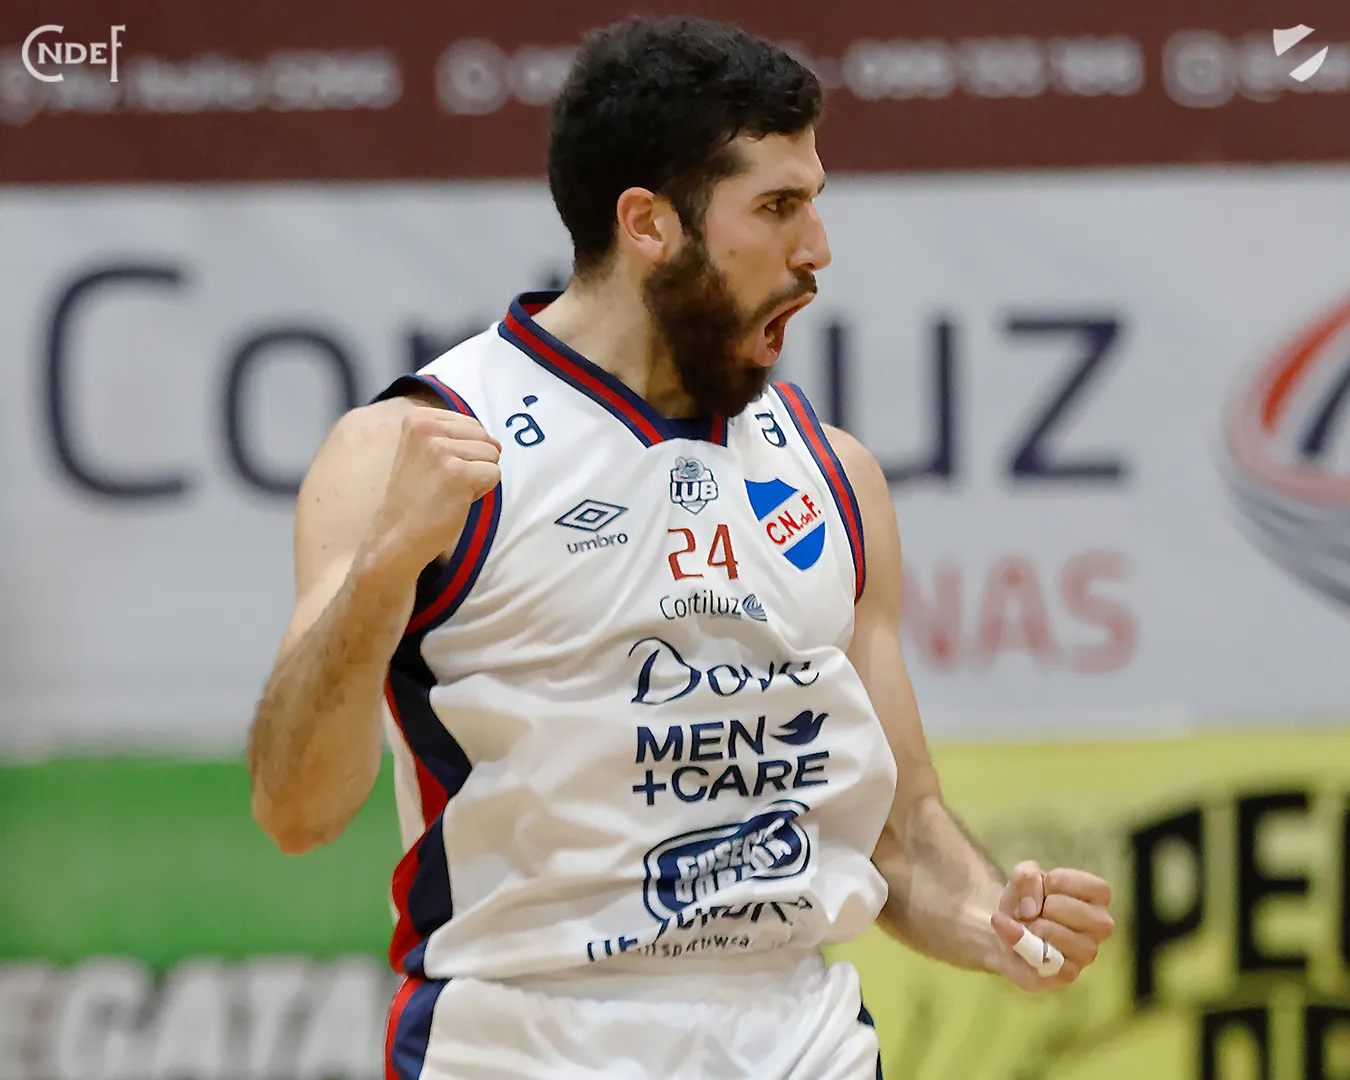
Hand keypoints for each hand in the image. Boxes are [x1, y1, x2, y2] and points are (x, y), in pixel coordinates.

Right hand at [366, 407, 501, 575]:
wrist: (397, 536)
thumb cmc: (416, 498)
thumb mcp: (424, 451)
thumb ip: (455, 437)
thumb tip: (497, 442)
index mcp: (417, 418)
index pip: (471, 423)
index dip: (465, 450)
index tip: (438, 469)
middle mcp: (427, 428)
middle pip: (484, 437)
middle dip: (474, 462)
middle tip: (446, 482)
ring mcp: (441, 450)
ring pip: (492, 455)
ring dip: (478, 477)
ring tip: (450, 490)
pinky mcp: (458, 474)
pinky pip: (494, 474)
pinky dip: (482, 491)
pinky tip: (457, 499)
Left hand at [990, 860, 1113, 993]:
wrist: (1004, 930)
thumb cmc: (1026, 900)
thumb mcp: (1023, 876)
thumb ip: (1026, 877)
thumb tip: (1030, 910)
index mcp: (1098, 899)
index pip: (1095, 888)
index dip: (1059, 882)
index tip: (1046, 887)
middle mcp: (1101, 928)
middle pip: (1079, 912)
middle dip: (1048, 906)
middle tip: (1037, 911)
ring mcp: (1086, 954)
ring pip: (1062, 936)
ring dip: (1036, 927)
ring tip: (1030, 926)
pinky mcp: (1066, 974)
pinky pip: (1045, 959)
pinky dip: (1020, 943)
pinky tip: (1014, 938)